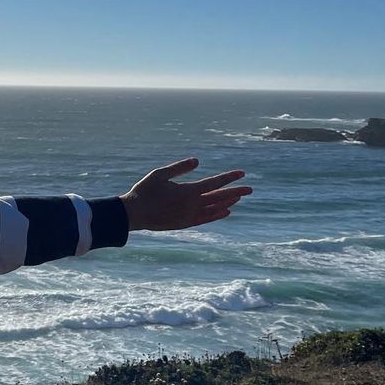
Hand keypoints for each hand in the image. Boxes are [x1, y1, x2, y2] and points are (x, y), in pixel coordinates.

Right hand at [121, 158, 251, 231]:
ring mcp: (190, 216)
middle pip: (219, 197)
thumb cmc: (145, 191)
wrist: (134, 214)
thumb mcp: (160, 174)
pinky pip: (207, 219)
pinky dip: (218, 215)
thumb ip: (179, 168)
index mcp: (188, 191)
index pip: (214, 183)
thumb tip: (197, 161)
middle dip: (236, 192)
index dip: (229, 178)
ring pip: (215, 209)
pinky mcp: (185, 224)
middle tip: (250, 189)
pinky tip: (225, 211)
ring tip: (238, 198)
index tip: (242, 173)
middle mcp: (193, 205)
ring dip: (228, 202)